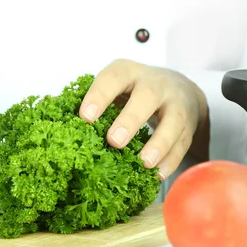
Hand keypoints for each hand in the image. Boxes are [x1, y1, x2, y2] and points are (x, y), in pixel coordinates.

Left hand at [79, 59, 205, 179]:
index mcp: (129, 72)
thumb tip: (57, 127)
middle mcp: (155, 84)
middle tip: (114, 141)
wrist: (179, 88)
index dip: (99, 96)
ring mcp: (175, 104)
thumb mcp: (114, 87)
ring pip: (173, 121)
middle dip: (131, 119)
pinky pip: (183, 143)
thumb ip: (92, 103)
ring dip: (158, 143)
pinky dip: (171, 160)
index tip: (84, 117)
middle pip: (147, 97)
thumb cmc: (133, 91)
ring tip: (143, 163)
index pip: (113, 77)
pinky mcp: (189, 126)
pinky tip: (158, 174)